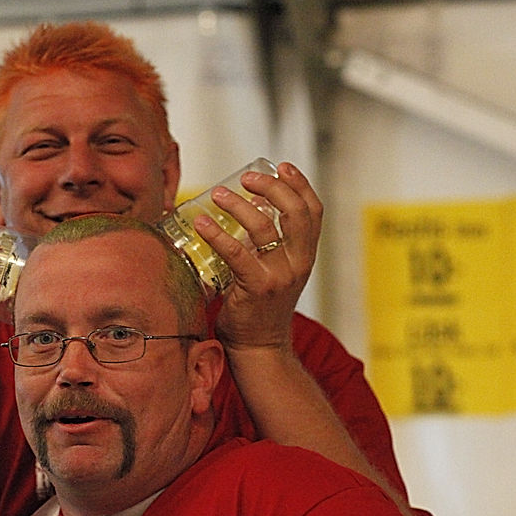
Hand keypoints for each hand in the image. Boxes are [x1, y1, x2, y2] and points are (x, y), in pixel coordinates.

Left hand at [192, 161, 321, 351]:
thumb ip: (266, 246)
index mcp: (305, 256)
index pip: (313, 212)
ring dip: (239, 206)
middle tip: (247, 179)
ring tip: (218, 195)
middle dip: (273, 187)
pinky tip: (202, 224)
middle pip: (296, 212)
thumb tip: (242, 212)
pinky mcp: (257, 288)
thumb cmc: (259, 309)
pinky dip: (217, 235)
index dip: (300, 184)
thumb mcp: (274, 272)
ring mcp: (280, 276)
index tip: (282, 167)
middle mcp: (298, 263)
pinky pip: (237, 254)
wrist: (260, 348)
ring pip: (265, 228)